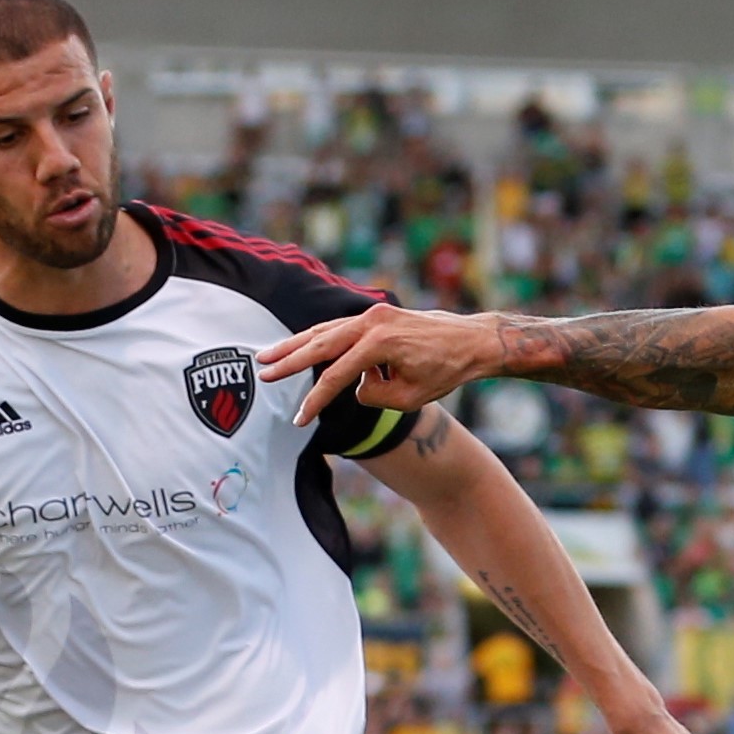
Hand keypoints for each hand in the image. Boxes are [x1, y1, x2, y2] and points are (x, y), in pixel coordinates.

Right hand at [256, 304, 506, 420]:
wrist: (470, 341)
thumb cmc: (445, 371)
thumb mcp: (410, 398)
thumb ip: (374, 396)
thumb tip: (354, 386)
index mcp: (380, 343)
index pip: (337, 376)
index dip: (316, 400)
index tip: (300, 419)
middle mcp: (372, 323)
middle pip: (320, 343)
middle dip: (289, 359)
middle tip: (263, 370)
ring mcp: (373, 314)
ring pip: (325, 330)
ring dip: (296, 344)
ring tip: (269, 355)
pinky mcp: (375, 315)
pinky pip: (340, 327)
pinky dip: (319, 338)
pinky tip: (300, 348)